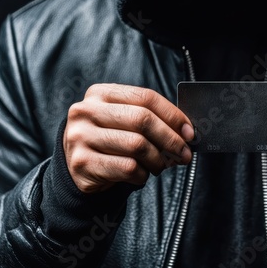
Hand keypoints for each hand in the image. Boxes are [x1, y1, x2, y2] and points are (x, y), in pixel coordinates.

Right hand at [63, 84, 194, 192]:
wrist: (77, 165)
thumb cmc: (110, 140)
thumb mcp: (124, 121)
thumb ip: (150, 120)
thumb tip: (186, 132)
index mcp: (101, 93)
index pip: (146, 97)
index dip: (173, 115)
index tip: (189, 132)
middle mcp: (87, 111)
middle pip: (142, 119)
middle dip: (170, 139)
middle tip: (184, 154)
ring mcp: (81, 136)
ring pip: (136, 145)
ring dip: (158, 159)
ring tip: (161, 166)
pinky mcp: (82, 162)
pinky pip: (127, 168)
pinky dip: (142, 174)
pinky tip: (142, 174)